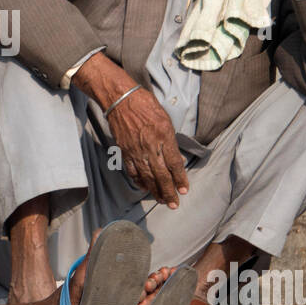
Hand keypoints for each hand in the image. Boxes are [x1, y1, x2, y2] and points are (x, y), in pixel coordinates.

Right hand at [105, 87, 189, 207]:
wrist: (121, 100)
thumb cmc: (146, 105)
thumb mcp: (166, 120)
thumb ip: (171, 141)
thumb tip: (177, 159)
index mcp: (164, 136)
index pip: (174, 164)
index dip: (180, 179)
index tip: (184, 190)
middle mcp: (150, 146)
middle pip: (162, 175)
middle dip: (169, 192)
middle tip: (174, 204)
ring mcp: (136, 150)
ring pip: (147, 177)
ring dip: (155, 191)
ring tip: (161, 200)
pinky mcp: (125, 151)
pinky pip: (132, 171)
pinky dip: (138, 181)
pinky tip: (144, 187)